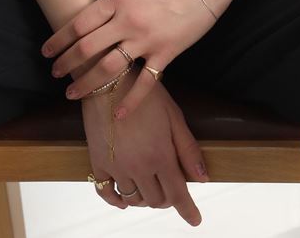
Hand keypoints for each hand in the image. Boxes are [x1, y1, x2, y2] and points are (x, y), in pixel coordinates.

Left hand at [41, 0, 230, 119]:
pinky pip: (146, 82)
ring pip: (110, 68)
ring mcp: (146, 40)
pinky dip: (131, 100)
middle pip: (88, 48)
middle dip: (67, 63)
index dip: (59, 39)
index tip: (47, 51)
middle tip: (55, 73)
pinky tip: (118, 113)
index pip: (80, 23)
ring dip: (88, 83)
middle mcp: (127, 21)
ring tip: (72, 93)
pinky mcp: (166, 54)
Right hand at [81, 64, 208, 226]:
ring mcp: (116, 167)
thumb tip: (203, 179)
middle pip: (157, 200)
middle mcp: (139, 167)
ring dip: (145, 198)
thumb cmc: (145, 93)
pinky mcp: (97, 162)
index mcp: (160, 155)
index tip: (195, 220)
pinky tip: (123, 198)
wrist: (107, 79)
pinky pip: (106, 192)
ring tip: (150, 186)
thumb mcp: (173, 115)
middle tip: (170, 186)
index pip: (178, 194)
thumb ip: (187, 148)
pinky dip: (117, 200)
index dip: (188, 210)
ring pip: (134, 199)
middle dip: (167, 198)